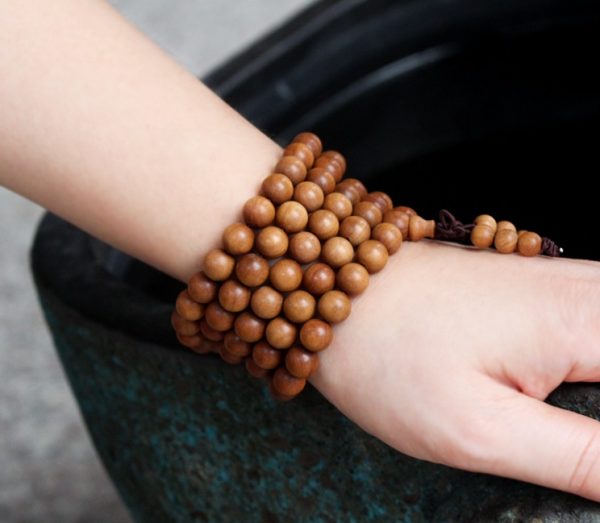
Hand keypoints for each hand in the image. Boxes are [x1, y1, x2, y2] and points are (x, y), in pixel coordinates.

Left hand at [309, 240, 599, 501]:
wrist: (332, 290)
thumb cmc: (388, 356)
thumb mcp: (479, 429)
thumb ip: (582, 458)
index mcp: (585, 320)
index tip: (585, 455)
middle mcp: (586, 287)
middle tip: (574, 451)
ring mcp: (562, 280)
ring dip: (596, 398)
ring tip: (566, 433)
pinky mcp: (537, 288)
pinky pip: (595, 327)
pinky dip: (589, 371)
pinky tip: (570, 404)